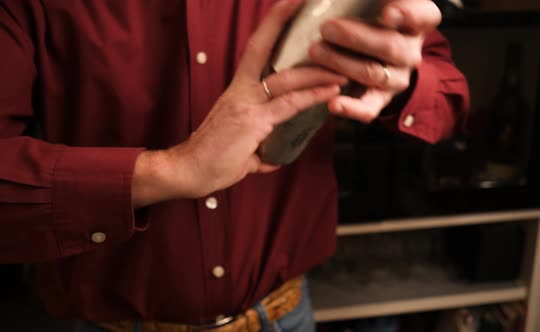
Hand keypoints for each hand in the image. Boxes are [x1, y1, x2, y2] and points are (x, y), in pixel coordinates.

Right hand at [132, 0, 345, 206]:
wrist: (187, 171)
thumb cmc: (210, 158)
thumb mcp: (239, 145)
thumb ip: (258, 146)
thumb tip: (271, 156)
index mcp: (237, 90)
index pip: (255, 48)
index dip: (271, 24)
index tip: (289, 4)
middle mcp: (240, 91)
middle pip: (265, 49)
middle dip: (287, 24)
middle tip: (316, 14)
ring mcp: (246, 104)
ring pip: (286, 79)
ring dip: (317, 72)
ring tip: (342, 68)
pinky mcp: (252, 122)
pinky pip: (289, 105)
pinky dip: (312, 96)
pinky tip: (331, 91)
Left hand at [309, 0, 440, 122]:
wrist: (374, 52)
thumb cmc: (372, 16)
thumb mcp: (375, 4)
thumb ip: (367, 1)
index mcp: (418, 21)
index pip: (424, 16)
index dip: (407, 13)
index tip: (386, 12)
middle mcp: (411, 51)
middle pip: (390, 46)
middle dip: (355, 38)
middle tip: (327, 28)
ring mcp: (397, 77)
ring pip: (373, 74)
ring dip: (341, 63)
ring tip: (315, 52)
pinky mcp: (380, 98)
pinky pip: (370, 108)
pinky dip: (351, 108)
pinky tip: (334, 104)